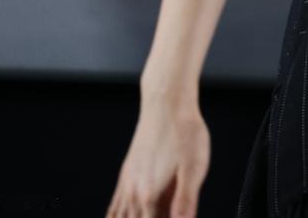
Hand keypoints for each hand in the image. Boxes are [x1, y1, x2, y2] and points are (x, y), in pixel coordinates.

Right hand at [106, 94, 209, 217]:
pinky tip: (122, 216)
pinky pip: (114, 207)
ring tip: (145, 216)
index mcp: (149, 196)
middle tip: (159, 216)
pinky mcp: (128, 174)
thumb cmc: (184, 131)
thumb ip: (186, 202)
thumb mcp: (193, 167)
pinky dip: (115, 217)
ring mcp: (128, 183)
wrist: (167, 101)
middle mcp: (133, 193)